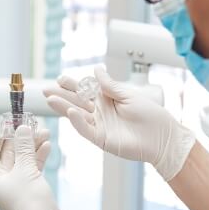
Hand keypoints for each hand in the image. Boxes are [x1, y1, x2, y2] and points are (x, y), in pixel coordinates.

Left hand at [0, 125, 67, 209]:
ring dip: (31, 146)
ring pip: (22, 159)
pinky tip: (46, 145)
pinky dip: (38, 157)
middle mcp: (3, 181)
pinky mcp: (31, 188)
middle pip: (8, 154)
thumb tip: (22, 129)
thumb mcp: (25, 170)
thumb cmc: (30, 203)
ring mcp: (18, 185)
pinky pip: (32, 168)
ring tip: (43, 131)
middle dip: (19, 138)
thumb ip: (24, 147)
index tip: (3, 123)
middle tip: (28, 123)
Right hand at [44, 66, 195, 180]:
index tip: (60, 78)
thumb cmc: (151, 116)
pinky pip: (86, 130)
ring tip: (50, 99)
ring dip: (64, 108)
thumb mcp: (128, 95)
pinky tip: (71, 113)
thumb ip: (109, 85)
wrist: (163, 137)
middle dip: (61, 95)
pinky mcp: (102, 139)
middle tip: (45, 89)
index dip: (72, 85)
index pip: (84, 90)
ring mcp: (99, 126)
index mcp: (106, 100)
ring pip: (77, 115)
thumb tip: (96, 70)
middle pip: (76, 102)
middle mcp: (100, 113)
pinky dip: (78, 122)